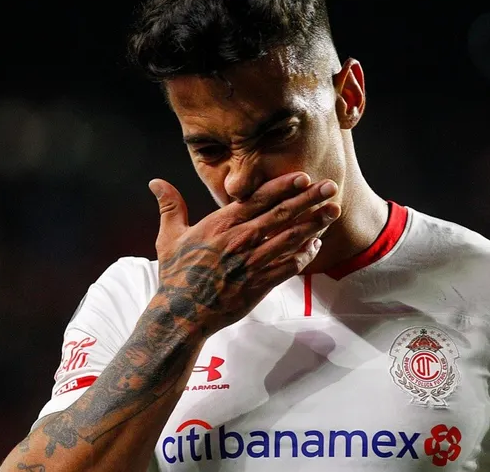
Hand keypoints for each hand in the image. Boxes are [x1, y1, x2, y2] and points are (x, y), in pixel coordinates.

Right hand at [148, 172, 340, 336]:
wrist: (182, 314)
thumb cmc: (176, 274)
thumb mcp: (169, 237)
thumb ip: (170, 206)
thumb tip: (155, 182)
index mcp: (220, 225)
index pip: (257, 199)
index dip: (282, 186)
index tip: (303, 176)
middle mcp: (240, 240)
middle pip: (281, 215)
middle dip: (309, 199)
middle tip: (331, 186)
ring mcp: (252, 263)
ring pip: (290, 239)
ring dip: (315, 224)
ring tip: (333, 211)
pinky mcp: (260, 284)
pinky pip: (289, 267)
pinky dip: (305, 255)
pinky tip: (317, 245)